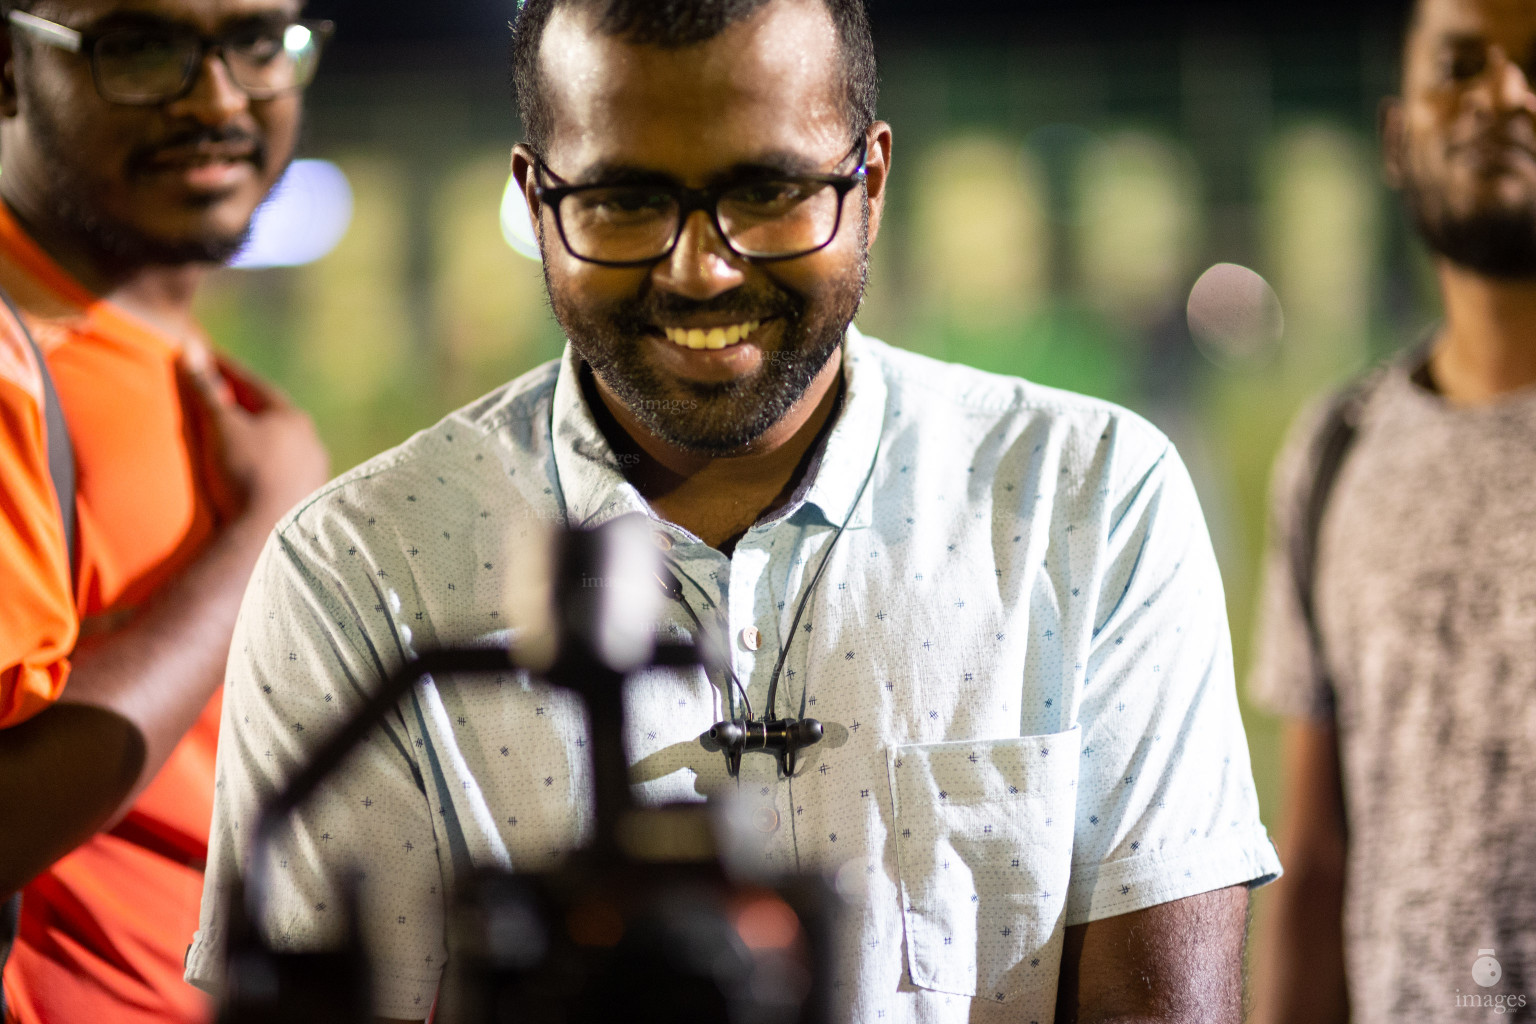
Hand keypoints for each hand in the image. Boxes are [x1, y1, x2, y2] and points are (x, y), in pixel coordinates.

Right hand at [178, 341, 329, 528]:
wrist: (262, 534)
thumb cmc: (242, 474)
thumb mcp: (220, 427)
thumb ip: (207, 388)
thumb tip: (191, 349)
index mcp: (293, 419)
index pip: (254, 385)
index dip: (225, 370)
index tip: (204, 358)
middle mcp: (311, 442)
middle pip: (270, 415)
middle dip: (242, 402)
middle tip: (217, 391)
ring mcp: (313, 472)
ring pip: (279, 445)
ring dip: (255, 436)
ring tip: (232, 432)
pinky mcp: (307, 498)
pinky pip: (281, 470)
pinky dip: (263, 463)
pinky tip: (250, 469)